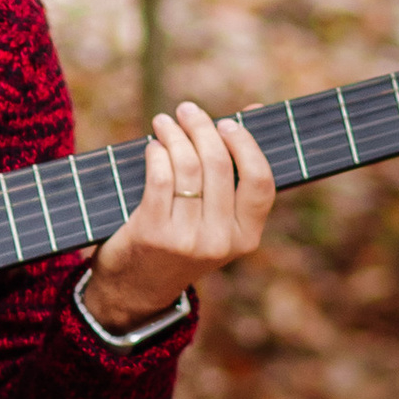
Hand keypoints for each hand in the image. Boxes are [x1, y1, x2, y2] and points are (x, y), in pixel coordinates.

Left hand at [89, 101, 275, 326]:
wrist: (137, 288)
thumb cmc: (181, 240)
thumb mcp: (215, 219)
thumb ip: (235, 172)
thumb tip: (255, 110)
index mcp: (246, 237)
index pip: (261, 181)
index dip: (246, 145)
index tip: (227, 123)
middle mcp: (221, 241)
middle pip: (220, 166)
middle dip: (202, 128)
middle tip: (187, 111)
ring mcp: (188, 240)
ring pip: (188, 167)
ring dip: (174, 135)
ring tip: (164, 122)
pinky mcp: (154, 233)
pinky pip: (160, 178)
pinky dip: (156, 154)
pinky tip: (152, 147)